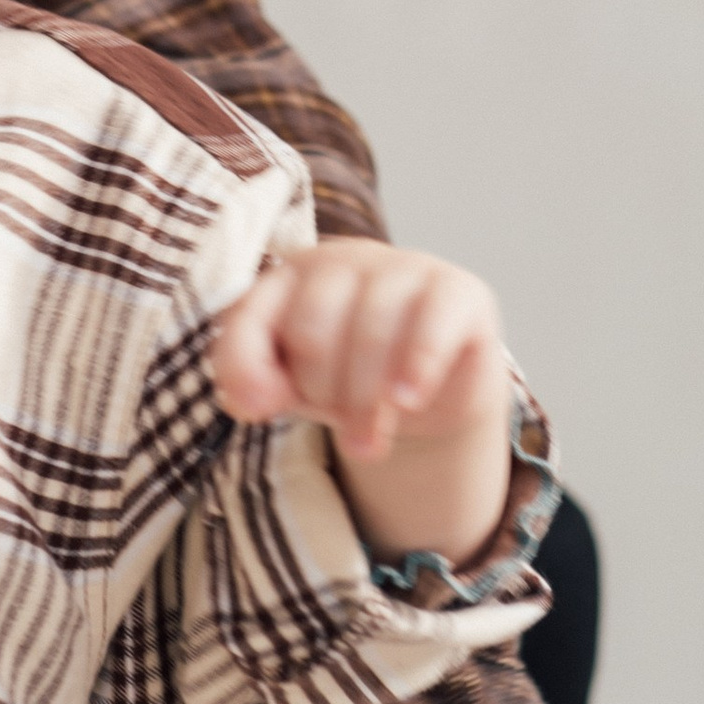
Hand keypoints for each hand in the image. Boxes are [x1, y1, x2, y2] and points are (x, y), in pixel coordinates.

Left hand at [213, 239, 511, 566]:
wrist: (432, 390)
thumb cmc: (347, 376)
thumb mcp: (291, 384)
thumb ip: (254, 384)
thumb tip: (251, 402)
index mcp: (291, 276)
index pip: (248, 315)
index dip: (245, 368)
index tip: (256, 411)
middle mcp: (343, 260)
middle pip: (312, 328)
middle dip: (320, 391)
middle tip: (338, 424)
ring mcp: (403, 267)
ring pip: (370, 332)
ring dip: (364, 402)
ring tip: (367, 443)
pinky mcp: (458, 290)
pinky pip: (432, 324)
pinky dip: (416, 366)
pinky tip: (406, 400)